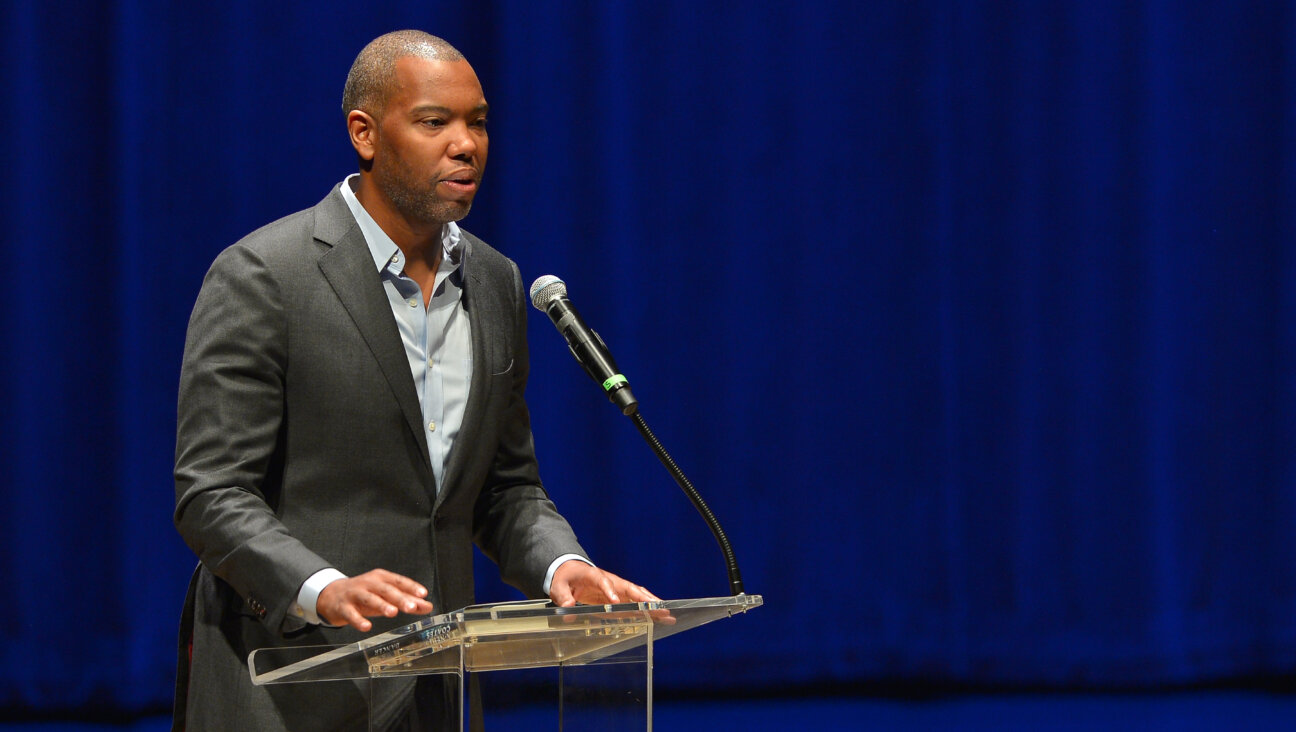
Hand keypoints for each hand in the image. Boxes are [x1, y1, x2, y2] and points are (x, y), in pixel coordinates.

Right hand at [316, 569, 433, 631]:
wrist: (332, 595)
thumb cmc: (364, 595)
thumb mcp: (385, 596)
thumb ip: (407, 600)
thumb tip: (427, 606)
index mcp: (381, 578)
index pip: (398, 581)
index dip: (411, 587)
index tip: (423, 594)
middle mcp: (368, 584)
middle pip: (386, 590)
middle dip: (400, 598)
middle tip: (412, 607)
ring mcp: (354, 594)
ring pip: (369, 598)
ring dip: (381, 605)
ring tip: (392, 612)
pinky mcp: (343, 607)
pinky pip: (350, 614)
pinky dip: (358, 620)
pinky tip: (366, 626)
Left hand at [548, 560, 659, 606]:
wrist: (570, 570)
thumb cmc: (565, 577)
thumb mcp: (558, 586)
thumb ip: (563, 597)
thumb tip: (568, 610)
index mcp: (593, 575)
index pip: (603, 581)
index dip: (610, 590)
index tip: (615, 602)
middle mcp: (610, 581)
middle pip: (630, 588)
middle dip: (644, 599)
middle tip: (659, 607)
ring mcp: (617, 588)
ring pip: (638, 595)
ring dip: (652, 604)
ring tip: (667, 614)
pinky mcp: (619, 596)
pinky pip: (635, 603)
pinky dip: (647, 609)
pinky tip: (659, 617)